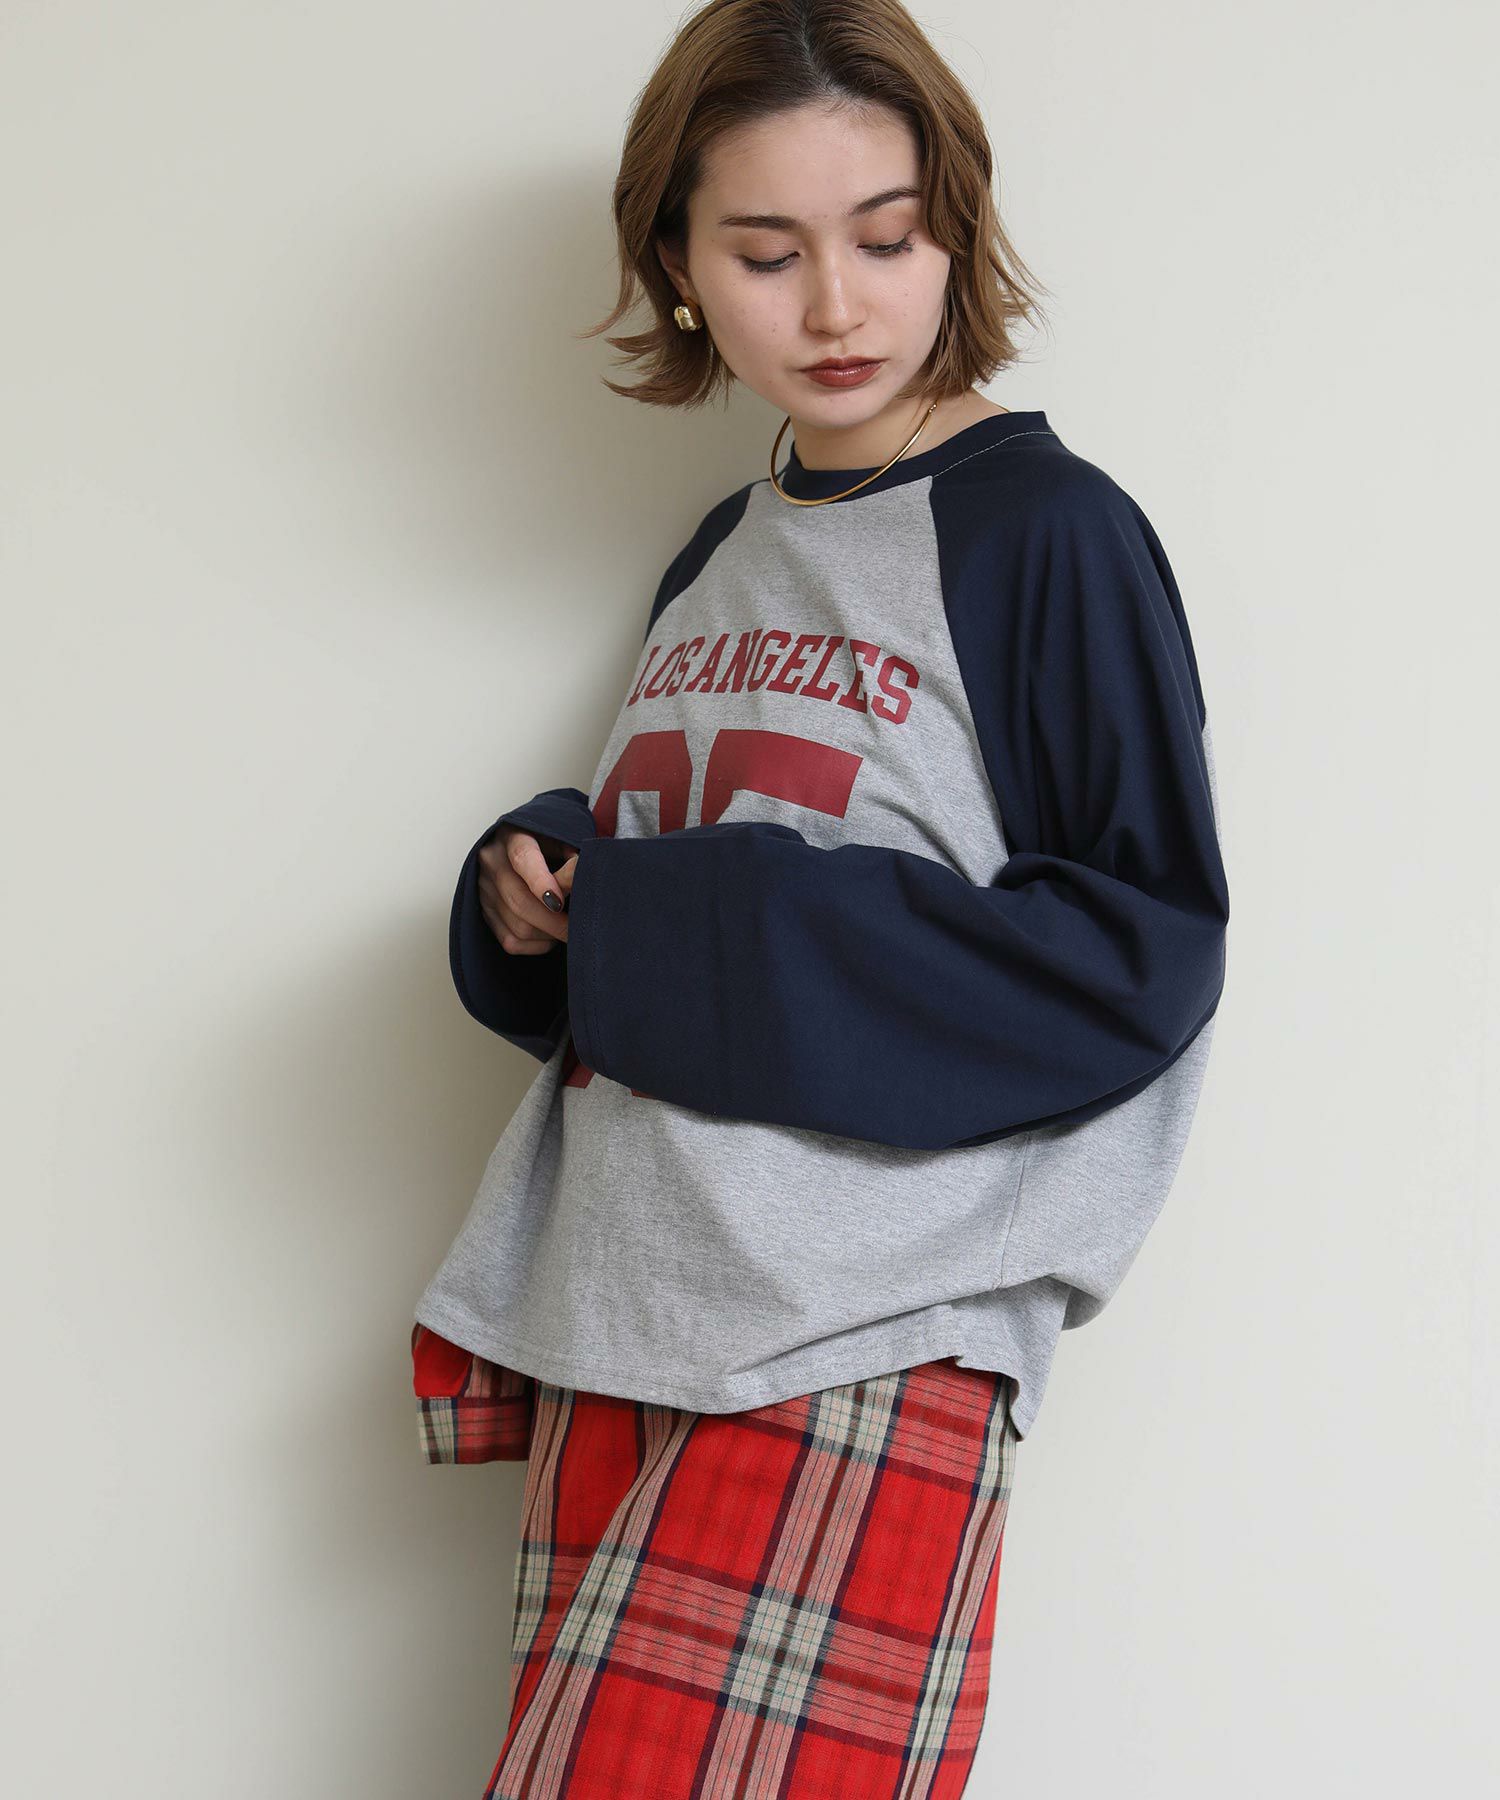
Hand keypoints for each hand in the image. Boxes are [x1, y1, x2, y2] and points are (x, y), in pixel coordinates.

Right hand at [477, 825, 578, 953]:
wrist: (519, 850)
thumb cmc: (546, 844)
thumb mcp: (560, 839)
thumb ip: (571, 858)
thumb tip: (579, 877)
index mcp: (512, 836)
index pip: (522, 858)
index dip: (541, 882)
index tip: (559, 902)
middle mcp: (492, 862)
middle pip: (519, 900)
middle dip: (554, 921)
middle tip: (578, 928)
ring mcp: (485, 890)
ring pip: (518, 926)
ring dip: (548, 934)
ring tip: (566, 928)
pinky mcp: (485, 913)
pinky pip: (511, 941)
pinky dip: (537, 945)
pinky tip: (550, 935)